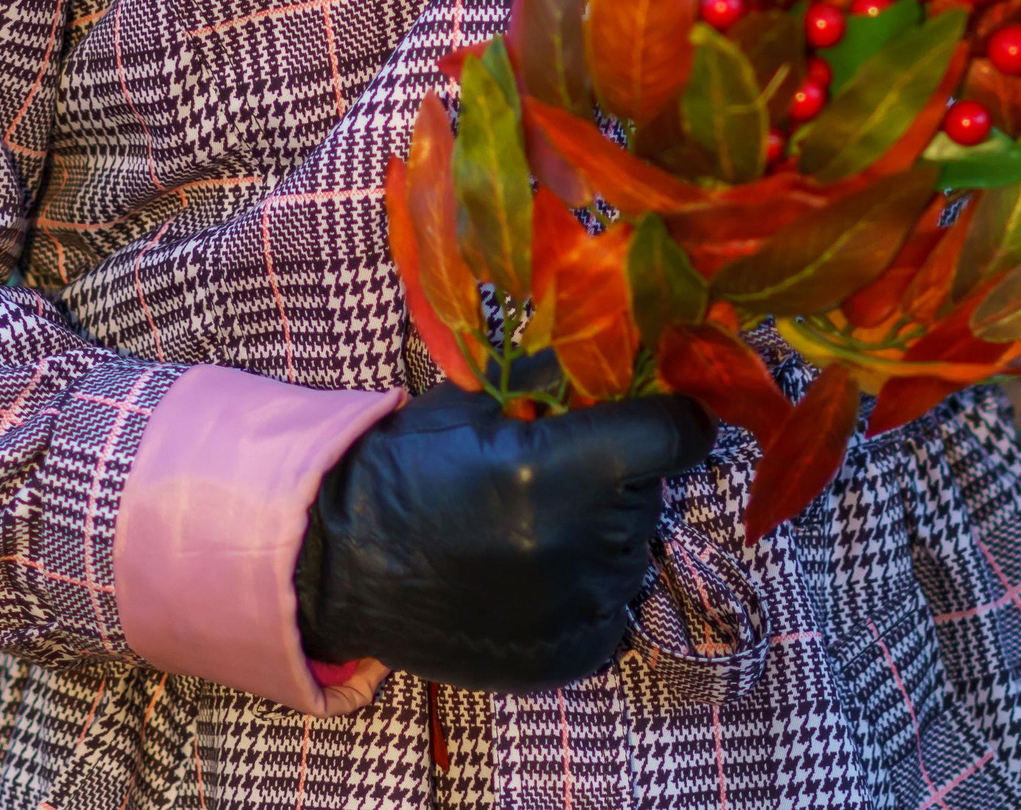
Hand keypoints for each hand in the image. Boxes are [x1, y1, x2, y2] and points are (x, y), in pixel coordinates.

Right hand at [295, 383, 715, 691]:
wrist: (344, 561)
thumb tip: (617, 362)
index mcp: (560, 468)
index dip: (675, 419)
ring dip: (603, 535)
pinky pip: (610, 611)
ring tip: (538, 528)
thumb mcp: (479, 401)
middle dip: (621, 477)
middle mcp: (578, 543)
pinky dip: (586, 590)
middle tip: (566, 474)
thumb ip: (553, 386)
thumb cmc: (409, 466)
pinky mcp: (565, 658)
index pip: (675, 435)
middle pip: (650, 494)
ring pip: (633, 553)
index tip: (666, 418)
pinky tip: (534, 575)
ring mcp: (574, 608)